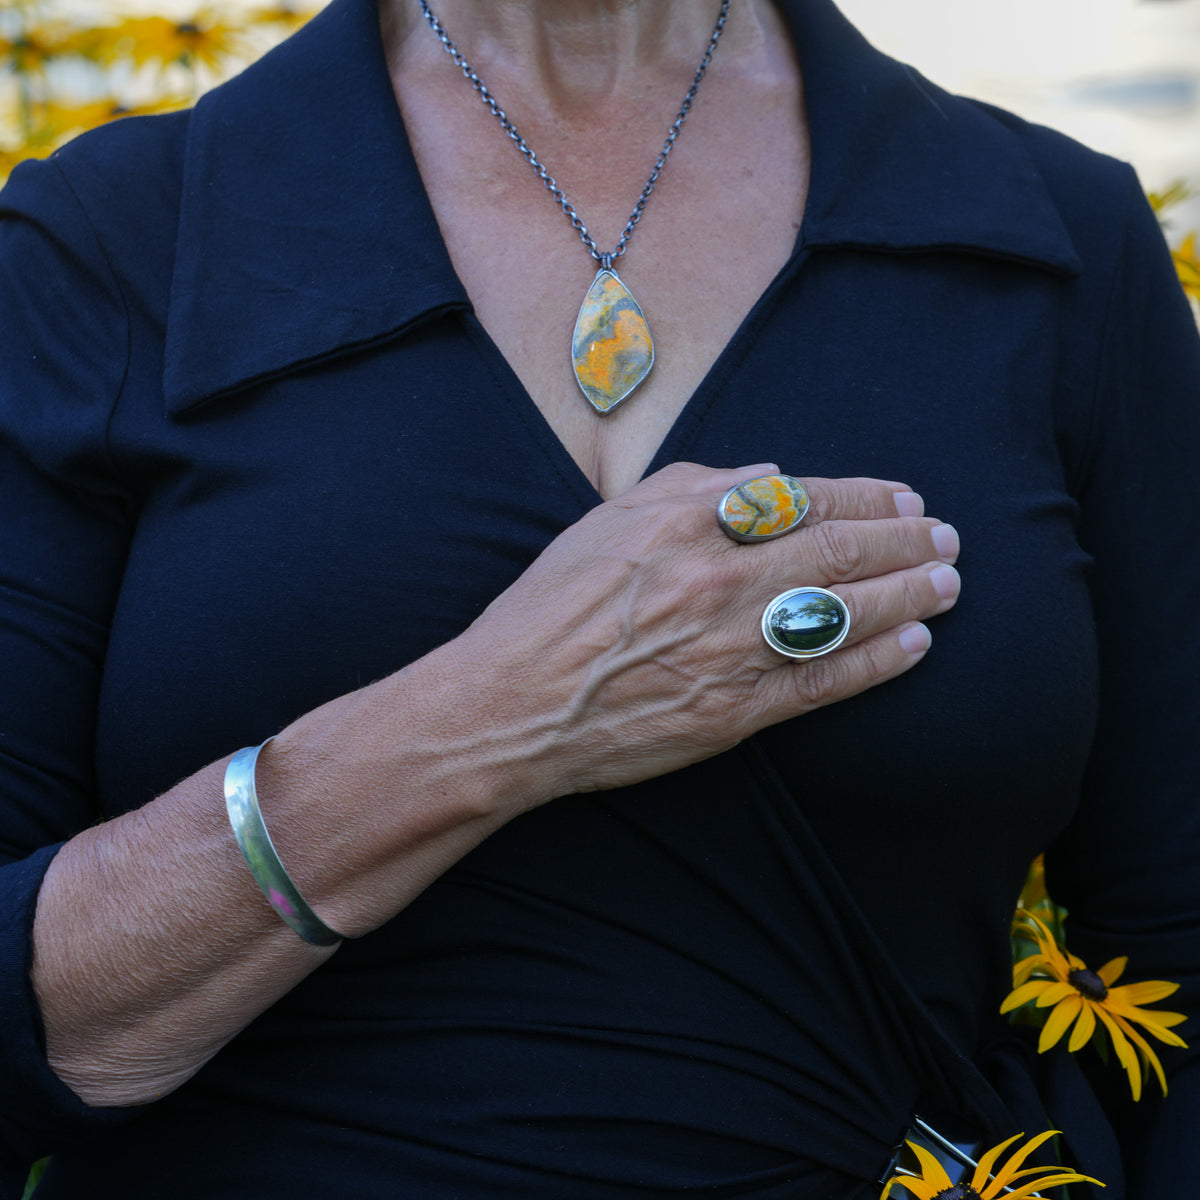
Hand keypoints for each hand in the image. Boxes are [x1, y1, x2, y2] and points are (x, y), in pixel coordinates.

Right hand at [451, 461, 959, 798]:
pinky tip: (914, 645)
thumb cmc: (550, 607)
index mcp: (686, 525)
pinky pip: (822, 683)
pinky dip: (876, 662)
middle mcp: (718, 581)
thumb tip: (770, 476)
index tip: (903, 496)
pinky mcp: (734, 713)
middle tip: (946, 537)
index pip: (802, 499)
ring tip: (948, 582)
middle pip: (837, 553)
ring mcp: (730, 649)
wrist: (511, 704)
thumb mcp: (606, 520)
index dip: (865, 497)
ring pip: (843, 614)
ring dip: (908, 595)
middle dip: (905, 541)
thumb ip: (691, 485)